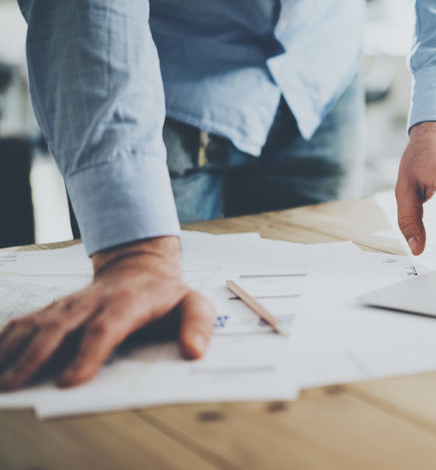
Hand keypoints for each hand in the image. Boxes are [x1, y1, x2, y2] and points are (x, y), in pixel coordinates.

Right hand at [0, 236, 213, 389]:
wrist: (141, 266)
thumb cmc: (168, 294)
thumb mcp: (195, 303)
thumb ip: (199, 325)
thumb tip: (194, 351)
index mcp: (128, 303)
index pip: (105, 329)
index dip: (87, 354)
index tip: (70, 381)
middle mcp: (92, 303)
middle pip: (59, 328)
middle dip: (35, 357)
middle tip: (15, 385)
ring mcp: (69, 306)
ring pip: (35, 325)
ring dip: (11, 350)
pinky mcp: (54, 310)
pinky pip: (23, 323)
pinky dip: (3, 340)